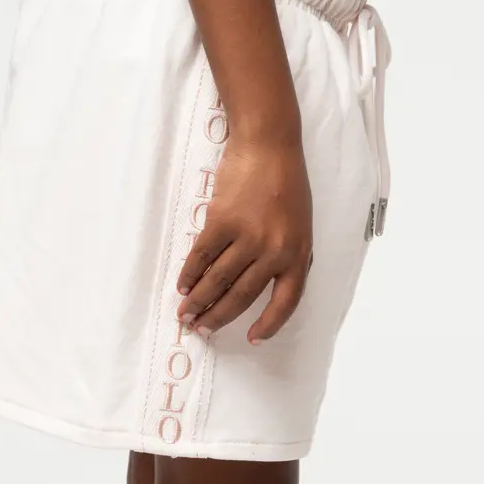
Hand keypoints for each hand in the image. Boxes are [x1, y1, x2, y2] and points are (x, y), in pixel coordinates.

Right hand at [176, 132, 312, 342]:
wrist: (269, 145)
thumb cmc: (286, 183)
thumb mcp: (301, 225)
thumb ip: (289, 256)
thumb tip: (271, 287)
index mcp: (299, 254)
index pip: (286, 302)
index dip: (268, 325)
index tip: (252, 338)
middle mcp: (275, 251)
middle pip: (243, 296)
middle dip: (219, 317)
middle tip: (202, 329)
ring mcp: (248, 237)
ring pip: (218, 281)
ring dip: (199, 301)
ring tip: (186, 313)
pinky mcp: (223, 221)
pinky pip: (202, 257)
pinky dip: (190, 274)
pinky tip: (183, 285)